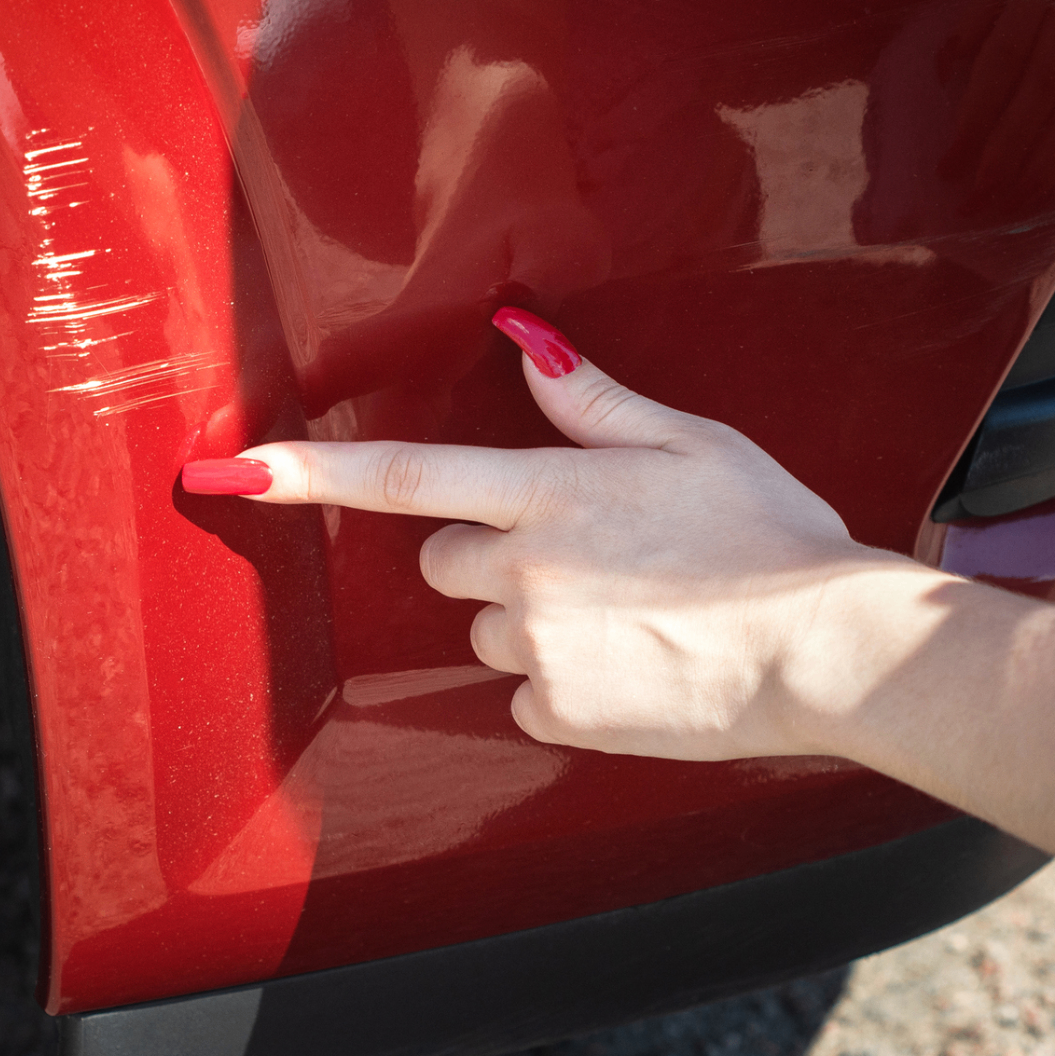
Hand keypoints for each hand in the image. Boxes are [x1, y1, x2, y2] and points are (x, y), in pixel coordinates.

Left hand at [185, 308, 908, 759]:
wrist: (824, 648)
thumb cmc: (772, 535)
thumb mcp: (692, 442)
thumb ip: (594, 400)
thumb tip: (524, 340)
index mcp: (551, 492)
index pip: (403, 475)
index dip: (306, 472)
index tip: (230, 468)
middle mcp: (526, 570)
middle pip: (446, 560)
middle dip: (490, 555)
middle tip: (583, 559)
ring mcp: (537, 651)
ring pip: (488, 630)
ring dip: (532, 621)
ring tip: (628, 615)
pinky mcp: (558, 715)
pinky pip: (525, 697)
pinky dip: (563, 685)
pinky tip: (634, 666)